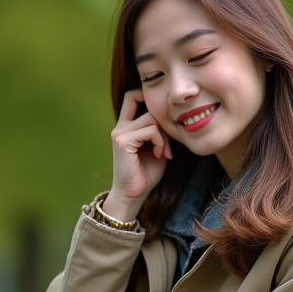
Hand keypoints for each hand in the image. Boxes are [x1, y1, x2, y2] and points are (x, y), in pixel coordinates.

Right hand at [106, 89, 171, 220]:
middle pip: (147, 106)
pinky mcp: (123, 141)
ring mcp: (120, 133)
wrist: (133, 195)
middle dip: (163, 123)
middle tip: (167, 144)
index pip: (133, 96)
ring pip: (151, 118)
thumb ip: (159, 131)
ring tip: (164, 152)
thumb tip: (172, 116)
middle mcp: (120, 127)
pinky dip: (160, 141)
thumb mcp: (156, 147)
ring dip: (164, 136)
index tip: (164, 120)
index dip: (148, 98)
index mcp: (126, 126)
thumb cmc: (146, 174)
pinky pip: (150, 130)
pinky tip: (160, 154)